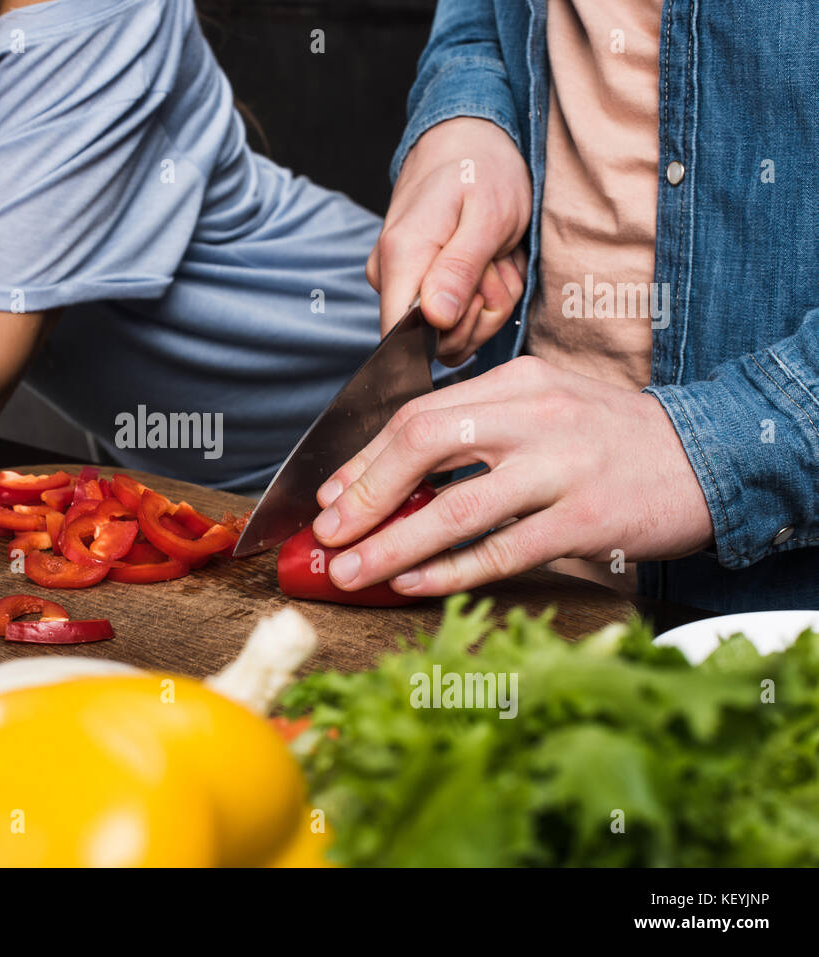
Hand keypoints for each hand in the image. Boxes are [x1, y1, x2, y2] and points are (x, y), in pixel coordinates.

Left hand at [310, 356, 714, 594]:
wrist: (711, 456)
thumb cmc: (610, 438)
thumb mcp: (545, 407)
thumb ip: (478, 428)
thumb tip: (391, 474)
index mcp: (516, 382)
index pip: (417, 415)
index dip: (363, 461)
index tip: (328, 498)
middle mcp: (535, 417)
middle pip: (424, 445)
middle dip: (363, 495)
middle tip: (326, 537)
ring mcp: (562, 469)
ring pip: (457, 508)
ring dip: (393, 544)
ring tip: (351, 572)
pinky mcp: (586, 520)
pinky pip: (502, 550)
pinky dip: (450, 570)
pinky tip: (412, 583)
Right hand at [368, 117, 530, 365]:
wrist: (464, 140)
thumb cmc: (482, 170)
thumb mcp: (490, 215)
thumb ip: (461, 268)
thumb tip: (435, 320)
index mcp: (402, 256)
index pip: (400, 336)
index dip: (450, 334)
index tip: (481, 294)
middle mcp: (389, 275)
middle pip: (436, 340)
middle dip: (483, 311)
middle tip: (498, 263)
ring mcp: (398, 282)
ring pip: (450, 332)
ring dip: (488, 302)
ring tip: (494, 257)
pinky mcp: (411, 285)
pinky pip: (452, 318)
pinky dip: (481, 298)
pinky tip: (487, 265)